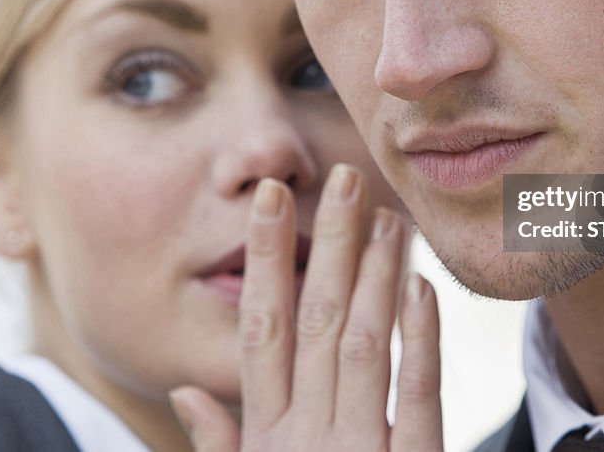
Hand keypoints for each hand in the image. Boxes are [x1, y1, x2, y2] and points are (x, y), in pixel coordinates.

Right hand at [170, 164, 442, 451]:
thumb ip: (221, 442)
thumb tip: (182, 391)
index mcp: (267, 432)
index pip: (261, 327)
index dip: (264, 257)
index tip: (270, 197)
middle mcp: (307, 436)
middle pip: (316, 319)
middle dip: (329, 243)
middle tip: (346, 179)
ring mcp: (359, 450)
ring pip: (364, 345)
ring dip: (375, 275)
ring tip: (388, 218)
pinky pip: (418, 397)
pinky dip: (421, 339)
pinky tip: (421, 288)